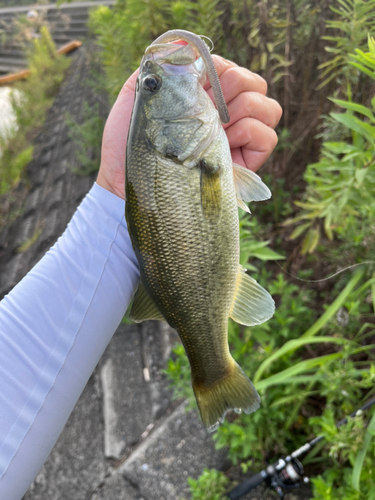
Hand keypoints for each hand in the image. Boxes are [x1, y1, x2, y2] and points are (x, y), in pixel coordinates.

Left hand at [96, 56, 281, 199]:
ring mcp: (237, 138)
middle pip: (255, 83)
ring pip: (269, 107)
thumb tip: (187, 42)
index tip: (197, 85)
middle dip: (232, 87)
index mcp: (202, 97)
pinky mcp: (246, 161)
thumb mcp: (137, 94)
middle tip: (205, 108)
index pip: (229, 68)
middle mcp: (224, 115)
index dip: (218, 70)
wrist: (131, 182)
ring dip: (243, 109)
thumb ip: (163, 64)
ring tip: (215, 128)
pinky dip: (250, 132)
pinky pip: (269, 136)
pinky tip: (226, 143)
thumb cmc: (131, 141)